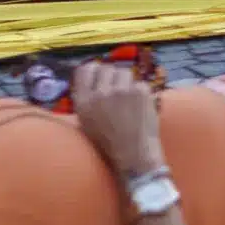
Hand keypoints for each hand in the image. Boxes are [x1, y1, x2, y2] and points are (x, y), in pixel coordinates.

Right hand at [72, 60, 163, 176]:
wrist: (134, 156)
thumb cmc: (110, 144)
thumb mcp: (87, 123)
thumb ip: (87, 100)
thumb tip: (93, 79)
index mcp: (83, 102)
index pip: (84, 70)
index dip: (94, 70)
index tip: (101, 74)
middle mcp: (99, 93)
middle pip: (106, 68)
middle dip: (113, 76)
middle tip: (119, 89)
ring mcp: (120, 90)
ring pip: (125, 72)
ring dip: (127, 82)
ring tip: (130, 100)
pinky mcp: (139, 90)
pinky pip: (140, 83)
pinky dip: (142, 93)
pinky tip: (141, 108)